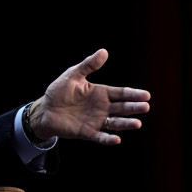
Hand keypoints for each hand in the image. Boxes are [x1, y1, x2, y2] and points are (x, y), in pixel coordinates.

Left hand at [29, 49, 149, 144]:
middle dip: (134, 107)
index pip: (120, 93)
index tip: (146, 95)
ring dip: (126, 124)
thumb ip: (88, 65)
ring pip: (115, 123)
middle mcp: (102, 107)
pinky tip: (117, 140)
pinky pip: (100, 137)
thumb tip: (104, 51)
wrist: (45, 109)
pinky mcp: (87, 132)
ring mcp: (96, 121)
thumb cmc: (59, 91)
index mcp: (100, 93)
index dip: (133, 94)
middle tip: (145, 107)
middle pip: (122, 108)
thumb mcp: (73, 75)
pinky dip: (108, 139)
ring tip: (137, 123)